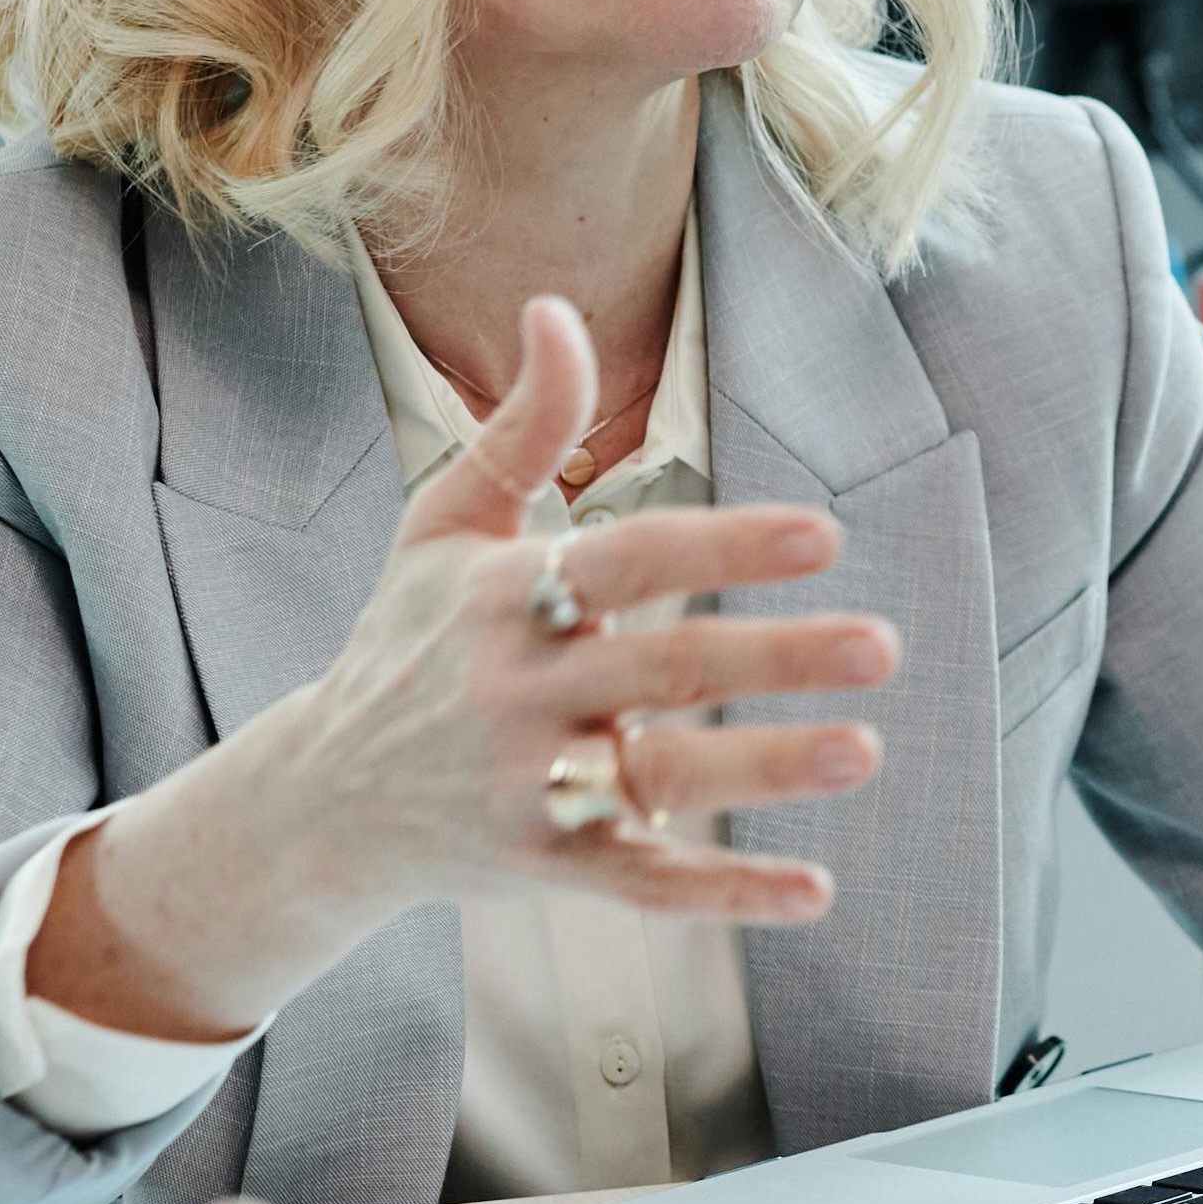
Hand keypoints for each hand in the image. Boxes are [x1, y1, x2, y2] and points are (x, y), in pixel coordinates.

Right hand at [54, 295, 909, 1038]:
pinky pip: (644, 883)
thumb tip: (555, 307)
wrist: (321, 800)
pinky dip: (725, 896)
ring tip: (865, 749)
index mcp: (500, 601)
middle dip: (774, 656)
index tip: (825, 533)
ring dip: (767, 768)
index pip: (627, 561)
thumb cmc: (404, 643)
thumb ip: (518, 428)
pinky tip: (816, 891)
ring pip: (664, 779)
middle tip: (881, 644)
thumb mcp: (441, 527)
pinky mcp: (544, 867)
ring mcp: (529, 788)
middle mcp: (514, 695)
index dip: (723, 544)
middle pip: (663, 670)